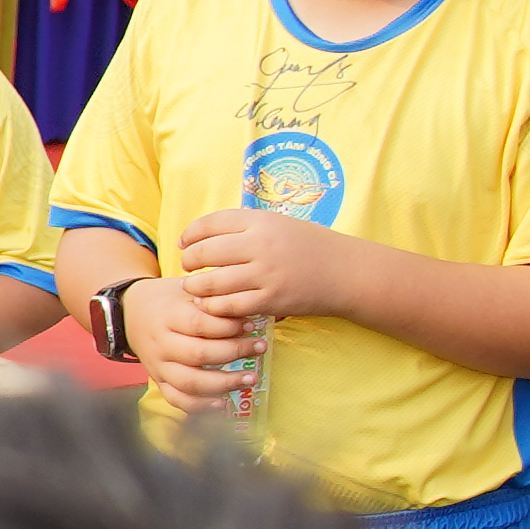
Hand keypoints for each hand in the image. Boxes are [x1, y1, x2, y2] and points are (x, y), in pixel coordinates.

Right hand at [114, 271, 264, 414]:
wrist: (131, 312)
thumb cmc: (167, 299)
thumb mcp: (186, 289)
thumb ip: (213, 298)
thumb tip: (249, 307)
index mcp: (167, 316)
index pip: (199, 324)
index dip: (228, 327)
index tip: (251, 324)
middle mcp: (161, 343)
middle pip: (198, 354)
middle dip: (234, 352)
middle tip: (259, 347)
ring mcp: (158, 366)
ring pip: (191, 382)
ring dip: (224, 384)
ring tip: (250, 378)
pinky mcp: (158, 381)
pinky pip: (178, 400)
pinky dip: (201, 406)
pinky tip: (223, 403)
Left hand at [171, 204, 347, 325]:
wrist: (345, 272)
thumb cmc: (308, 246)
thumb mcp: (277, 225)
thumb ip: (244, 227)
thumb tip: (202, 234)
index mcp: (260, 221)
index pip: (211, 223)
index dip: (190, 234)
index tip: (184, 243)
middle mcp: (261, 244)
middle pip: (206, 253)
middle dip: (189, 262)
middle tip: (187, 268)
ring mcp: (266, 274)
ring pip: (213, 283)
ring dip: (196, 287)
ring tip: (194, 288)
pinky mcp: (271, 300)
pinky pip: (230, 306)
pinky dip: (215, 307)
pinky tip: (211, 305)